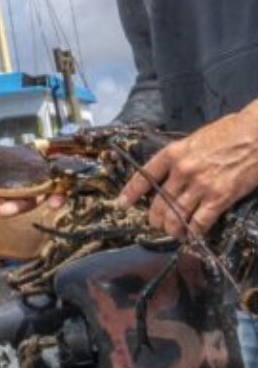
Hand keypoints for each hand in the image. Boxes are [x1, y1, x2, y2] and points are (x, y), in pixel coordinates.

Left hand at [118, 106, 257, 236]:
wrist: (255, 134)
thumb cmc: (228, 132)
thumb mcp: (195, 139)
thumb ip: (181, 157)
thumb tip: (171, 175)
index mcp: (173, 153)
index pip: (145, 175)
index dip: (132, 192)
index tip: (122, 203)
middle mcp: (182, 170)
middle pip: (160, 202)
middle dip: (155, 218)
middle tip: (156, 224)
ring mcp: (200, 185)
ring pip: (177, 216)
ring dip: (172, 228)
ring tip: (173, 232)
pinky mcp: (219, 198)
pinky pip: (200, 222)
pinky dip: (193, 232)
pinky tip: (192, 235)